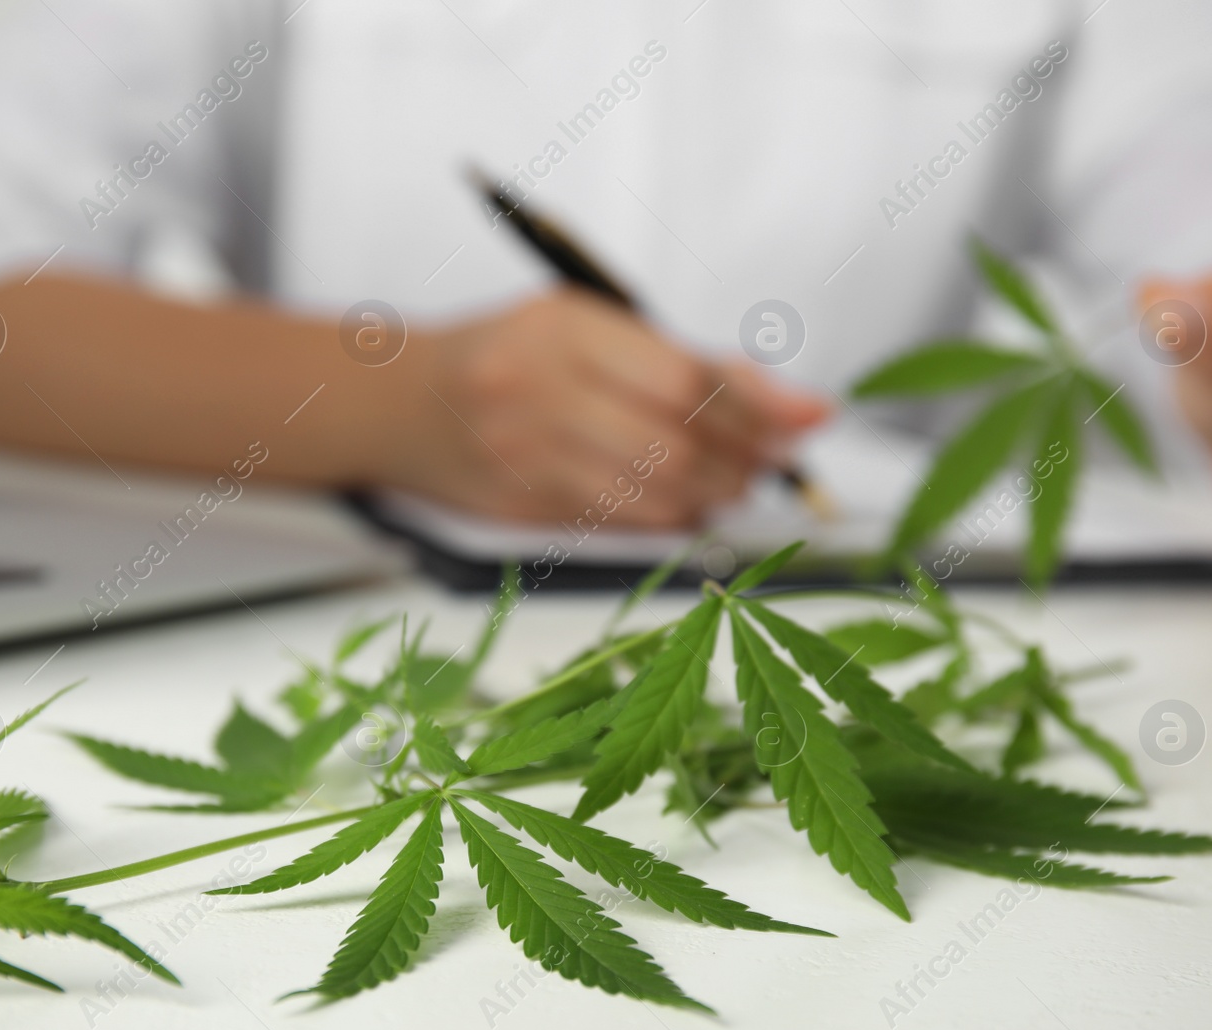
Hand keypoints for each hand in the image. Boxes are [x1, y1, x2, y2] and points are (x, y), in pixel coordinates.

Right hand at [404, 290, 829, 526]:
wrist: (397, 403)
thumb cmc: (507, 355)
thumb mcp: (582, 325)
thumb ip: (674, 359)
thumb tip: (783, 405)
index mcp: (560, 327)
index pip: (682, 377)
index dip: (759, 403)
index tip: (814, 417)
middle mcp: (536, 389)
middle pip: (676, 440)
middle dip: (745, 455)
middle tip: (777, 458)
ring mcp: (521, 454)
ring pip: (653, 491)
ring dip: (715, 492)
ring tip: (736, 480)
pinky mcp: (518, 506)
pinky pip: (620, 522)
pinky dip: (672, 517)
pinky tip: (688, 502)